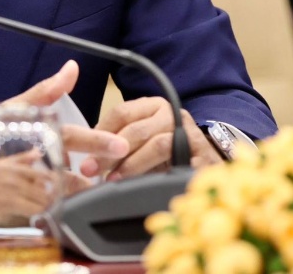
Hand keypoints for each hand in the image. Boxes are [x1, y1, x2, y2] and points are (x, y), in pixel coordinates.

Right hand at [0, 60, 129, 216]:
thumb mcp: (7, 110)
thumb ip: (43, 92)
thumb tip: (72, 69)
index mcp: (21, 131)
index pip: (64, 134)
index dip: (93, 140)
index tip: (119, 145)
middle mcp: (15, 159)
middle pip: (62, 171)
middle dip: (85, 177)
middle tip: (104, 177)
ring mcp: (7, 187)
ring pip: (51, 196)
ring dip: (68, 196)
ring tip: (82, 194)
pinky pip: (32, 214)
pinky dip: (46, 210)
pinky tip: (52, 206)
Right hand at [0, 150, 56, 226]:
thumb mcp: (3, 163)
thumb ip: (22, 158)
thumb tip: (38, 152)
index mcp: (10, 166)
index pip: (34, 172)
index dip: (48, 178)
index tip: (56, 183)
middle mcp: (7, 178)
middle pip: (34, 188)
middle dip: (46, 194)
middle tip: (54, 198)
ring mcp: (3, 192)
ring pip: (28, 199)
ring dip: (40, 204)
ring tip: (47, 206)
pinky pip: (19, 209)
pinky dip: (29, 210)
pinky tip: (35, 211)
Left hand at [82, 97, 223, 180]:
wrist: (207, 170)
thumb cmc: (166, 157)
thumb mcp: (141, 144)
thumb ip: (119, 143)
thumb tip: (88, 156)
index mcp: (153, 106)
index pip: (122, 112)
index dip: (100, 132)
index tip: (85, 152)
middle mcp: (172, 114)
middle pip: (135, 129)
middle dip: (109, 151)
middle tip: (91, 169)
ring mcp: (189, 133)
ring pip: (156, 144)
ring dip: (131, 164)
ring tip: (113, 179)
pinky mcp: (202, 154)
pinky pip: (176, 163)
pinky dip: (155, 174)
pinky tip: (141, 186)